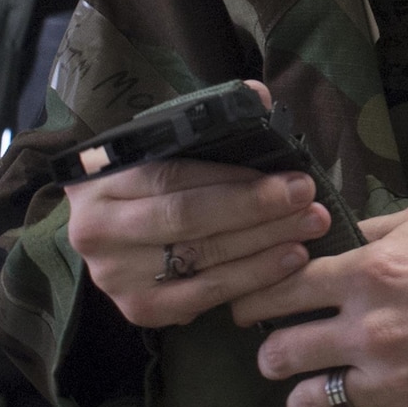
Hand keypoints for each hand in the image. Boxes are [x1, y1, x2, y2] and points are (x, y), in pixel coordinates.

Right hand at [65, 82, 331, 327]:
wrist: (103, 231)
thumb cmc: (140, 181)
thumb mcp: (158, 146)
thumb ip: (207, 119)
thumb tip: (258, 97)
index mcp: (99, 179)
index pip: (174, 177)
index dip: (236, 180)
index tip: (292, 178)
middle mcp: (98, 231)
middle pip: (188, 220)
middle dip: (257, 211)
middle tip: (309, 204)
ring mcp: (115, 276)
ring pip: (202, 261)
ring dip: (264, 246)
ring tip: (308, 231)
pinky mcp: (137, 310)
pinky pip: (204, 297)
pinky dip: (251, 279)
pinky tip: (286, 262)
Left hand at [234, 204, 407, 406]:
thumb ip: (369, 226)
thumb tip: (326, 228)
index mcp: (368, 274)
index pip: (279, 289)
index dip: (253, 298)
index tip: (246, 306)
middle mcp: (371, 330)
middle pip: (281, 352)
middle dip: (270, 353)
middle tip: (276, 352)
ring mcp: (395, 381)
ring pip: (311, 404)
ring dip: (302, 402)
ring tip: (307, 397)